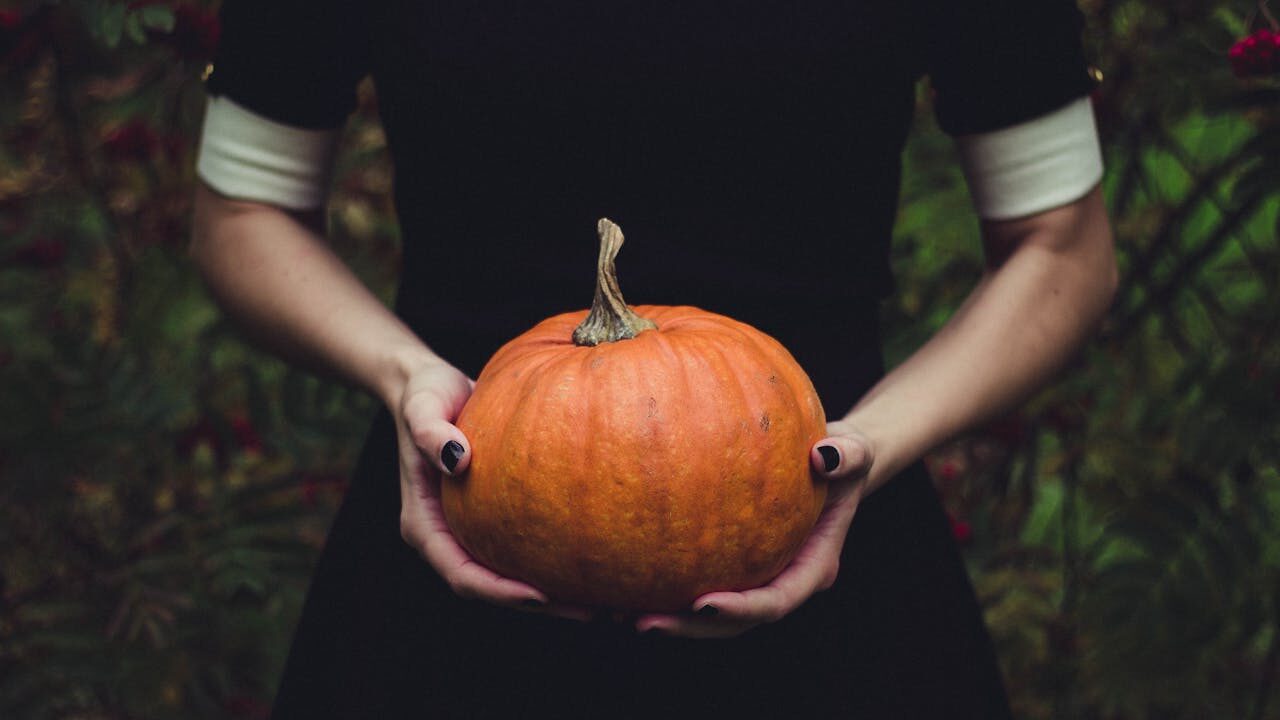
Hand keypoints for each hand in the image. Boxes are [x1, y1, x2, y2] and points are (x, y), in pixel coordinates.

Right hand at [393, 357, 590, 620]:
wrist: (432, 386)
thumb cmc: (425, 394)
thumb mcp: (422, 406)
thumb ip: (430, 432)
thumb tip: (458, 459)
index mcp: (424, 526)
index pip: (462, 574)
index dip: (499, 592)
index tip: (540, 595)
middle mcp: (448, 537)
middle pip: (492, 587)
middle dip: (540, 605)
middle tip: (592, 610)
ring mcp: (471, 530)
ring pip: (512, 575)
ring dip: (555, 592)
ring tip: (605, 597)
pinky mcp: (494, 517)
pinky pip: (526, 547)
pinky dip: (556, 558)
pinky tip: (598, 556)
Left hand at [634, 420, 873, 637]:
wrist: (829, 461)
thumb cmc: (841, 455)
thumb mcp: (855, 449)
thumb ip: (847, 455)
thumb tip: (824, 456)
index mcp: (813, 567)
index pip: (776, 601)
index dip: (741, 610)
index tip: (703, 604)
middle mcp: (781, 580)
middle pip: (735, 623)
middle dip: (690, 628)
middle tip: (644, 623)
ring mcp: (754, 576)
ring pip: (710, 613)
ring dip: (669, 617)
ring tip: (619, 612)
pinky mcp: (730, 564)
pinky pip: (695, 579)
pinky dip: (662, 585)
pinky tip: (620, 578)